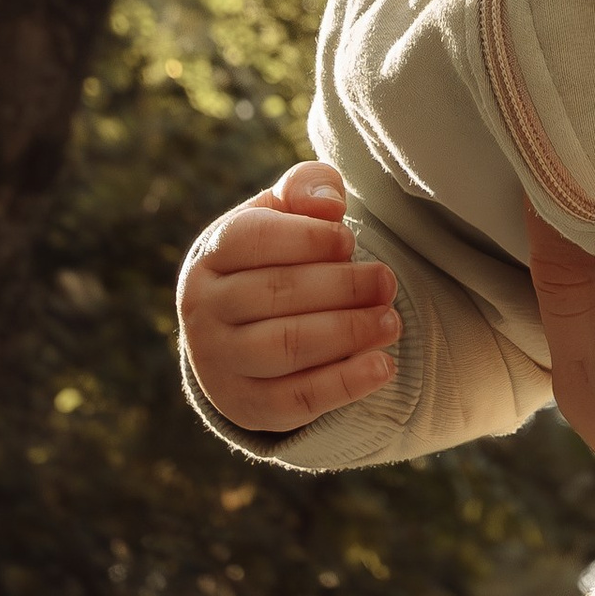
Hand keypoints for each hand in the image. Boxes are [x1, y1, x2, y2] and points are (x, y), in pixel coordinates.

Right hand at [178, 162, 397, 435]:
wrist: (238, 333)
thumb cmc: (273, 259)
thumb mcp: (282, 215)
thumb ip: (306, 189)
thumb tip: (328, 204)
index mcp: (212, 254)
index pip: (254, 239)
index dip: (308, 237)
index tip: (348, 240)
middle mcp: (203, 309)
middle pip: (276, 294)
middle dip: (343, 286)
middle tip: (387, 281)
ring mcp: (219, 362)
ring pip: (286, 347)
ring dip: (348, 332)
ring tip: (391, 321)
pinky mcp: (247, 405)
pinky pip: (296, 400)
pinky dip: (344, 384)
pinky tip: (383, 366)